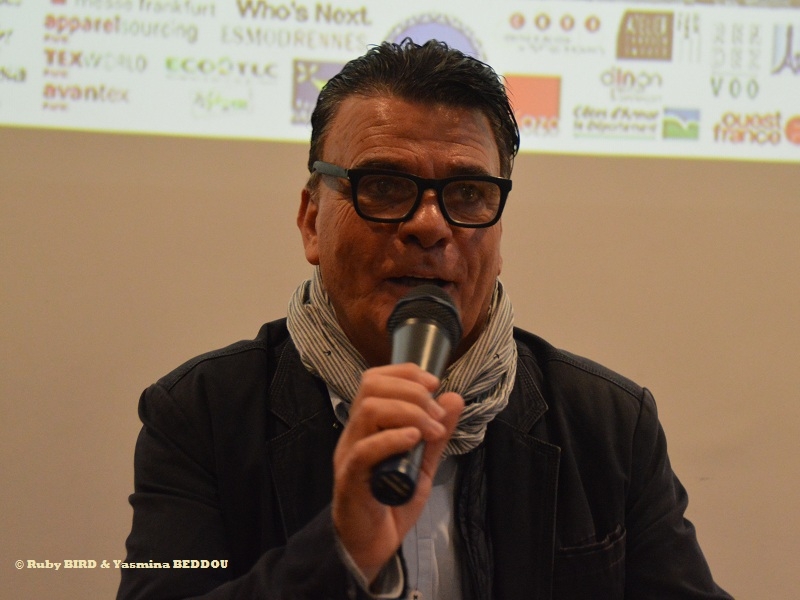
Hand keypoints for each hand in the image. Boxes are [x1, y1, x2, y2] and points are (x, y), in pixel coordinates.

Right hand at [331, 363, 463, 583]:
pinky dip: (393, 438)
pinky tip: (414, 440)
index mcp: (367, 426)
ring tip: (431, 430)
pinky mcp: (351, 479)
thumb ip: (437, 432)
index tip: (434, 383)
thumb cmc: (393, 502)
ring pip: (368, 410)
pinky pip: (365, 450)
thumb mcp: (423, 461)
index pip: (374, 379)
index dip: (405, 372)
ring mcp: (350, 455)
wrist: (374, 545)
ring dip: (408, 412)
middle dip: (411, 391)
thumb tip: (454, 398)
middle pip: (371, 387)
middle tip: (436, 415)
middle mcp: (354, 434)